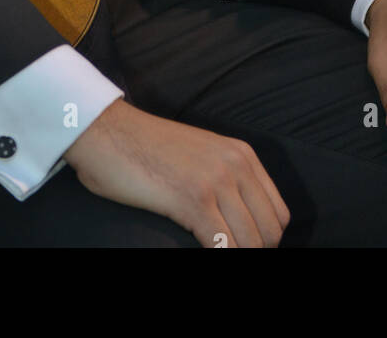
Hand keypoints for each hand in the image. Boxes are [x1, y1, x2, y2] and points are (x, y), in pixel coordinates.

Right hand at [63, 99, 289, 247]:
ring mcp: (216, 181)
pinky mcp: (193, 200)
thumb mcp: (200, 155)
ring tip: (213, 250)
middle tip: (224, 250)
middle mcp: (236, 165)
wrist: (107, 132)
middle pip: (269, 233)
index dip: (265, 240)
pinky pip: (221, 246)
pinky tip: (198, 250)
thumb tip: (242, 222)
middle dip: (252, 251)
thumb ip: (226, 179)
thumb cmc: (146, 149)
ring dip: (235, 254)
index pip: (278, 214)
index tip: (242, 247)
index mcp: (242, 154)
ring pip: (250, 244)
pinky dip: (217, 255)